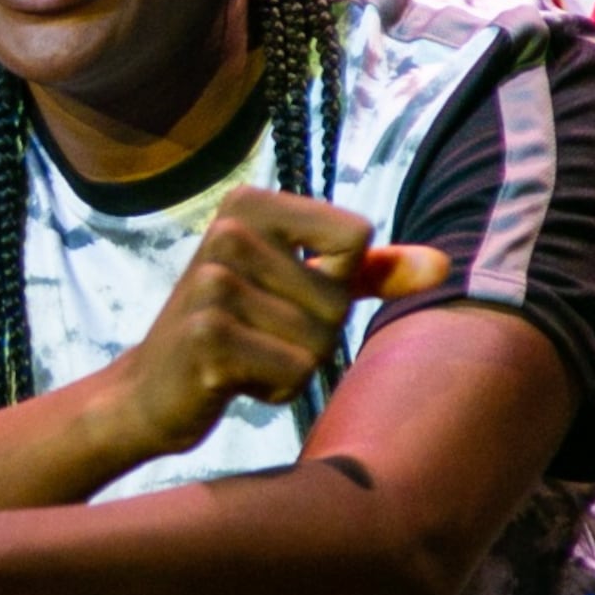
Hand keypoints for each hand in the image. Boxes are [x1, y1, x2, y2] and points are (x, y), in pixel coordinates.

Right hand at [105, 187, 450, 462]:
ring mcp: (213, 283)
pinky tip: (231, 380)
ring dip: (293, 365)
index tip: (285, 293)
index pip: (356, 236)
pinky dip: (274, 390)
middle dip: (312, 334)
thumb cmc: (237, 332)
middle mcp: (228, 231)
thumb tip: (444, 266)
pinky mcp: (207, 337)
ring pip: (319, 341)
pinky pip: (293, 374)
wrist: (150, 391)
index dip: (337, 281)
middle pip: (339, 298)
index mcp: (250, 203)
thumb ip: (369, 272)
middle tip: (257, 336)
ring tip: (245, 357)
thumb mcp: (300, 289)